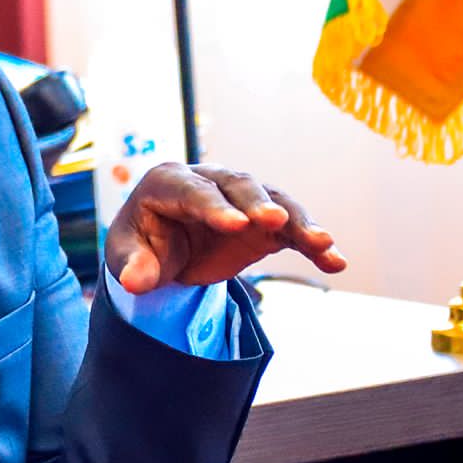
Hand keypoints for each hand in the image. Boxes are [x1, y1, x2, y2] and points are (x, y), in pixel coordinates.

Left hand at [104, 163, 345, 293]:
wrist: (163, 250)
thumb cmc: (142, 245)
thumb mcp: (127, 256)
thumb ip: (132, 266)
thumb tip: (134, 283)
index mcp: (168, 181)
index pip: (193, 191)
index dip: (214, 207)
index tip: (236, 226)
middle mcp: (210, 180)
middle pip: (239, 186)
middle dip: (258, 203)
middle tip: (275, 222)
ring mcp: (241, 199)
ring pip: (274, 201)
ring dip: (298, 221)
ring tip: (321, 243)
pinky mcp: (264, 222)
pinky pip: (291, 229)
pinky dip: (312, 243)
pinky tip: (335, 262)